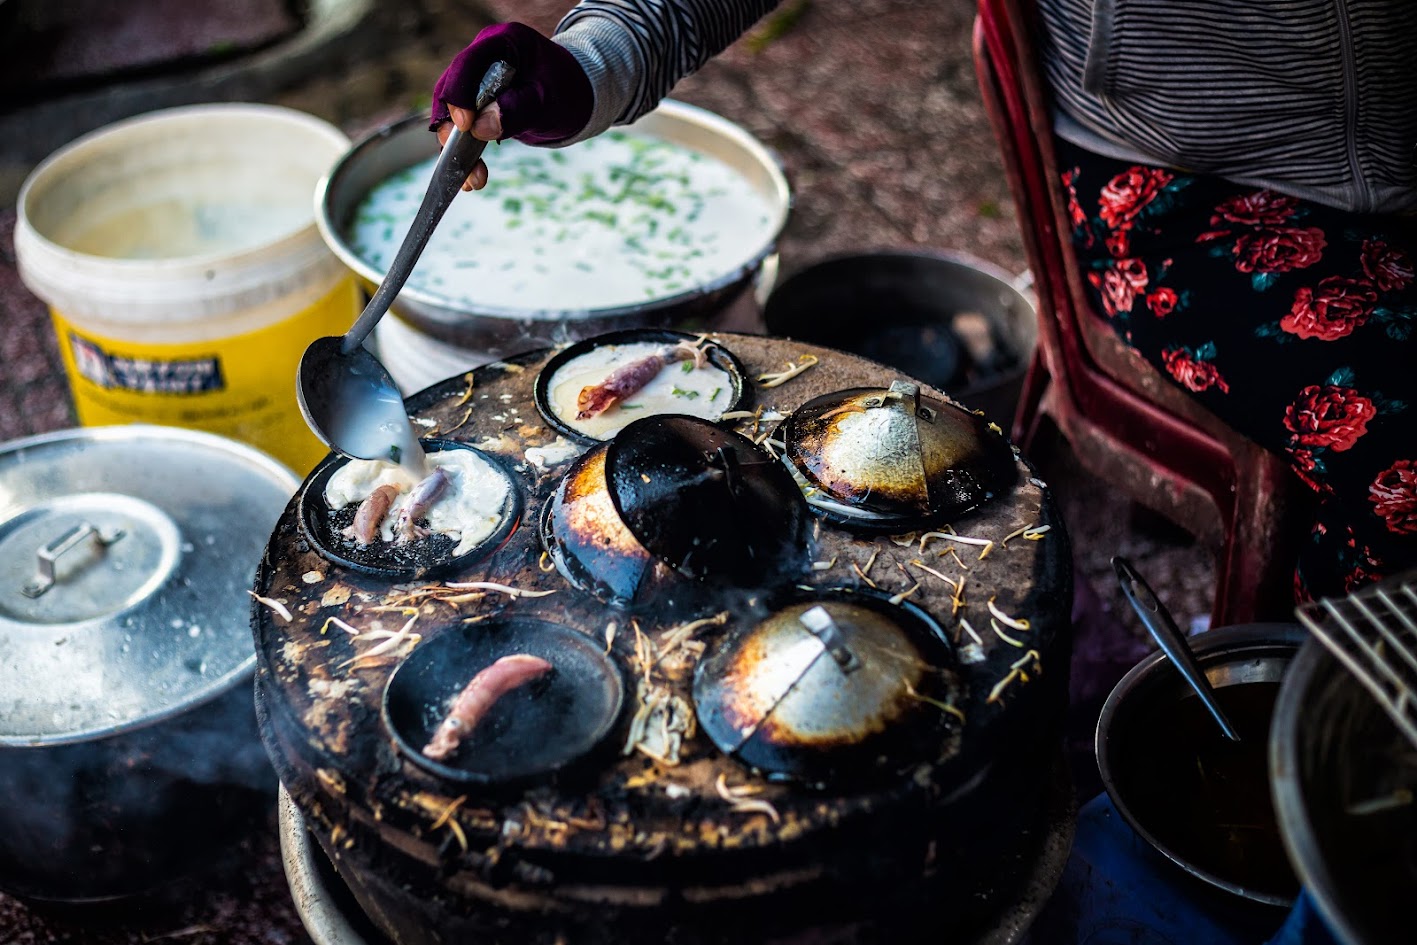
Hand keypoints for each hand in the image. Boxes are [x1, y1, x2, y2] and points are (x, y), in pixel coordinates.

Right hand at [430, 22, 593, 191]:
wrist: (576, 95)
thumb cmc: (567, 90)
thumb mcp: (548, 101)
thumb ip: (517, 110)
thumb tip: (479, 128)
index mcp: (503, 42)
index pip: (468, 64)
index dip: (460, 95)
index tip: (465, 126)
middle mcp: (483, 56)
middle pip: (452, 90)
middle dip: (454, 130)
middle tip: (462, 162)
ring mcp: (477, 78)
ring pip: (452, 112)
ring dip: (456, 148)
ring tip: (472, 180)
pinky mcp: (477, 101)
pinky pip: (463, 126)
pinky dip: (466, 152)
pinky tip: (472, 177)